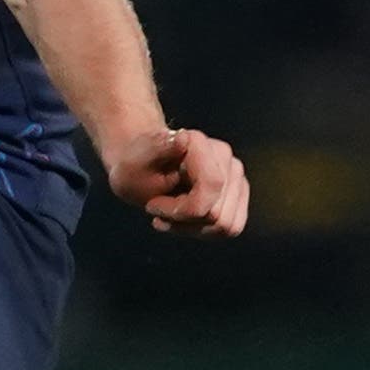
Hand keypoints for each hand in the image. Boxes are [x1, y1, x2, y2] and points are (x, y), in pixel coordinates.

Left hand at [105, 127, 248, 236]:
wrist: (143, 167)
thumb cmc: (135, 168)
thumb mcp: (130, 163)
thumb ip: (158, 151)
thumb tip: (183, 139)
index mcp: (198, 143)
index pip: (210, 187)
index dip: (182, 210)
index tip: (152, 207)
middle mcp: (223, 155)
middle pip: (217, 214)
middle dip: (184, 221)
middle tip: (158, 209)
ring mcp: (235, 174)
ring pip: (226, 225)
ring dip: (193, 227)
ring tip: (170, 214)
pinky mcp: (239, 191)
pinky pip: (231, 227)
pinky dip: (205, 230)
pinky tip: (183, 220)